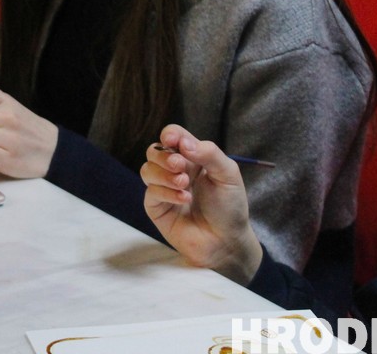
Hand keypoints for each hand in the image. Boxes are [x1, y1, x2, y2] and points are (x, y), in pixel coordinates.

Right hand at [141, 124, 262, 284]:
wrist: (227, 241)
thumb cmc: (230, 207)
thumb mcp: (228, 175)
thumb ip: (209, 154)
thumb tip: (183, 143)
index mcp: (192, 158)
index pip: (173, 136)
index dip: (170, 134)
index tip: (173, 140)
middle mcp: (175, 171)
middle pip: (154, 151)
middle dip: (164, 156)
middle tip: (180, 166)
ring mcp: (164, 189)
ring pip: (147, 169)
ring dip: (164, 174)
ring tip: (184, 185)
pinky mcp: (157, 208)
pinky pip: (150, 192)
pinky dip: (166, 193)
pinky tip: (184, 199)